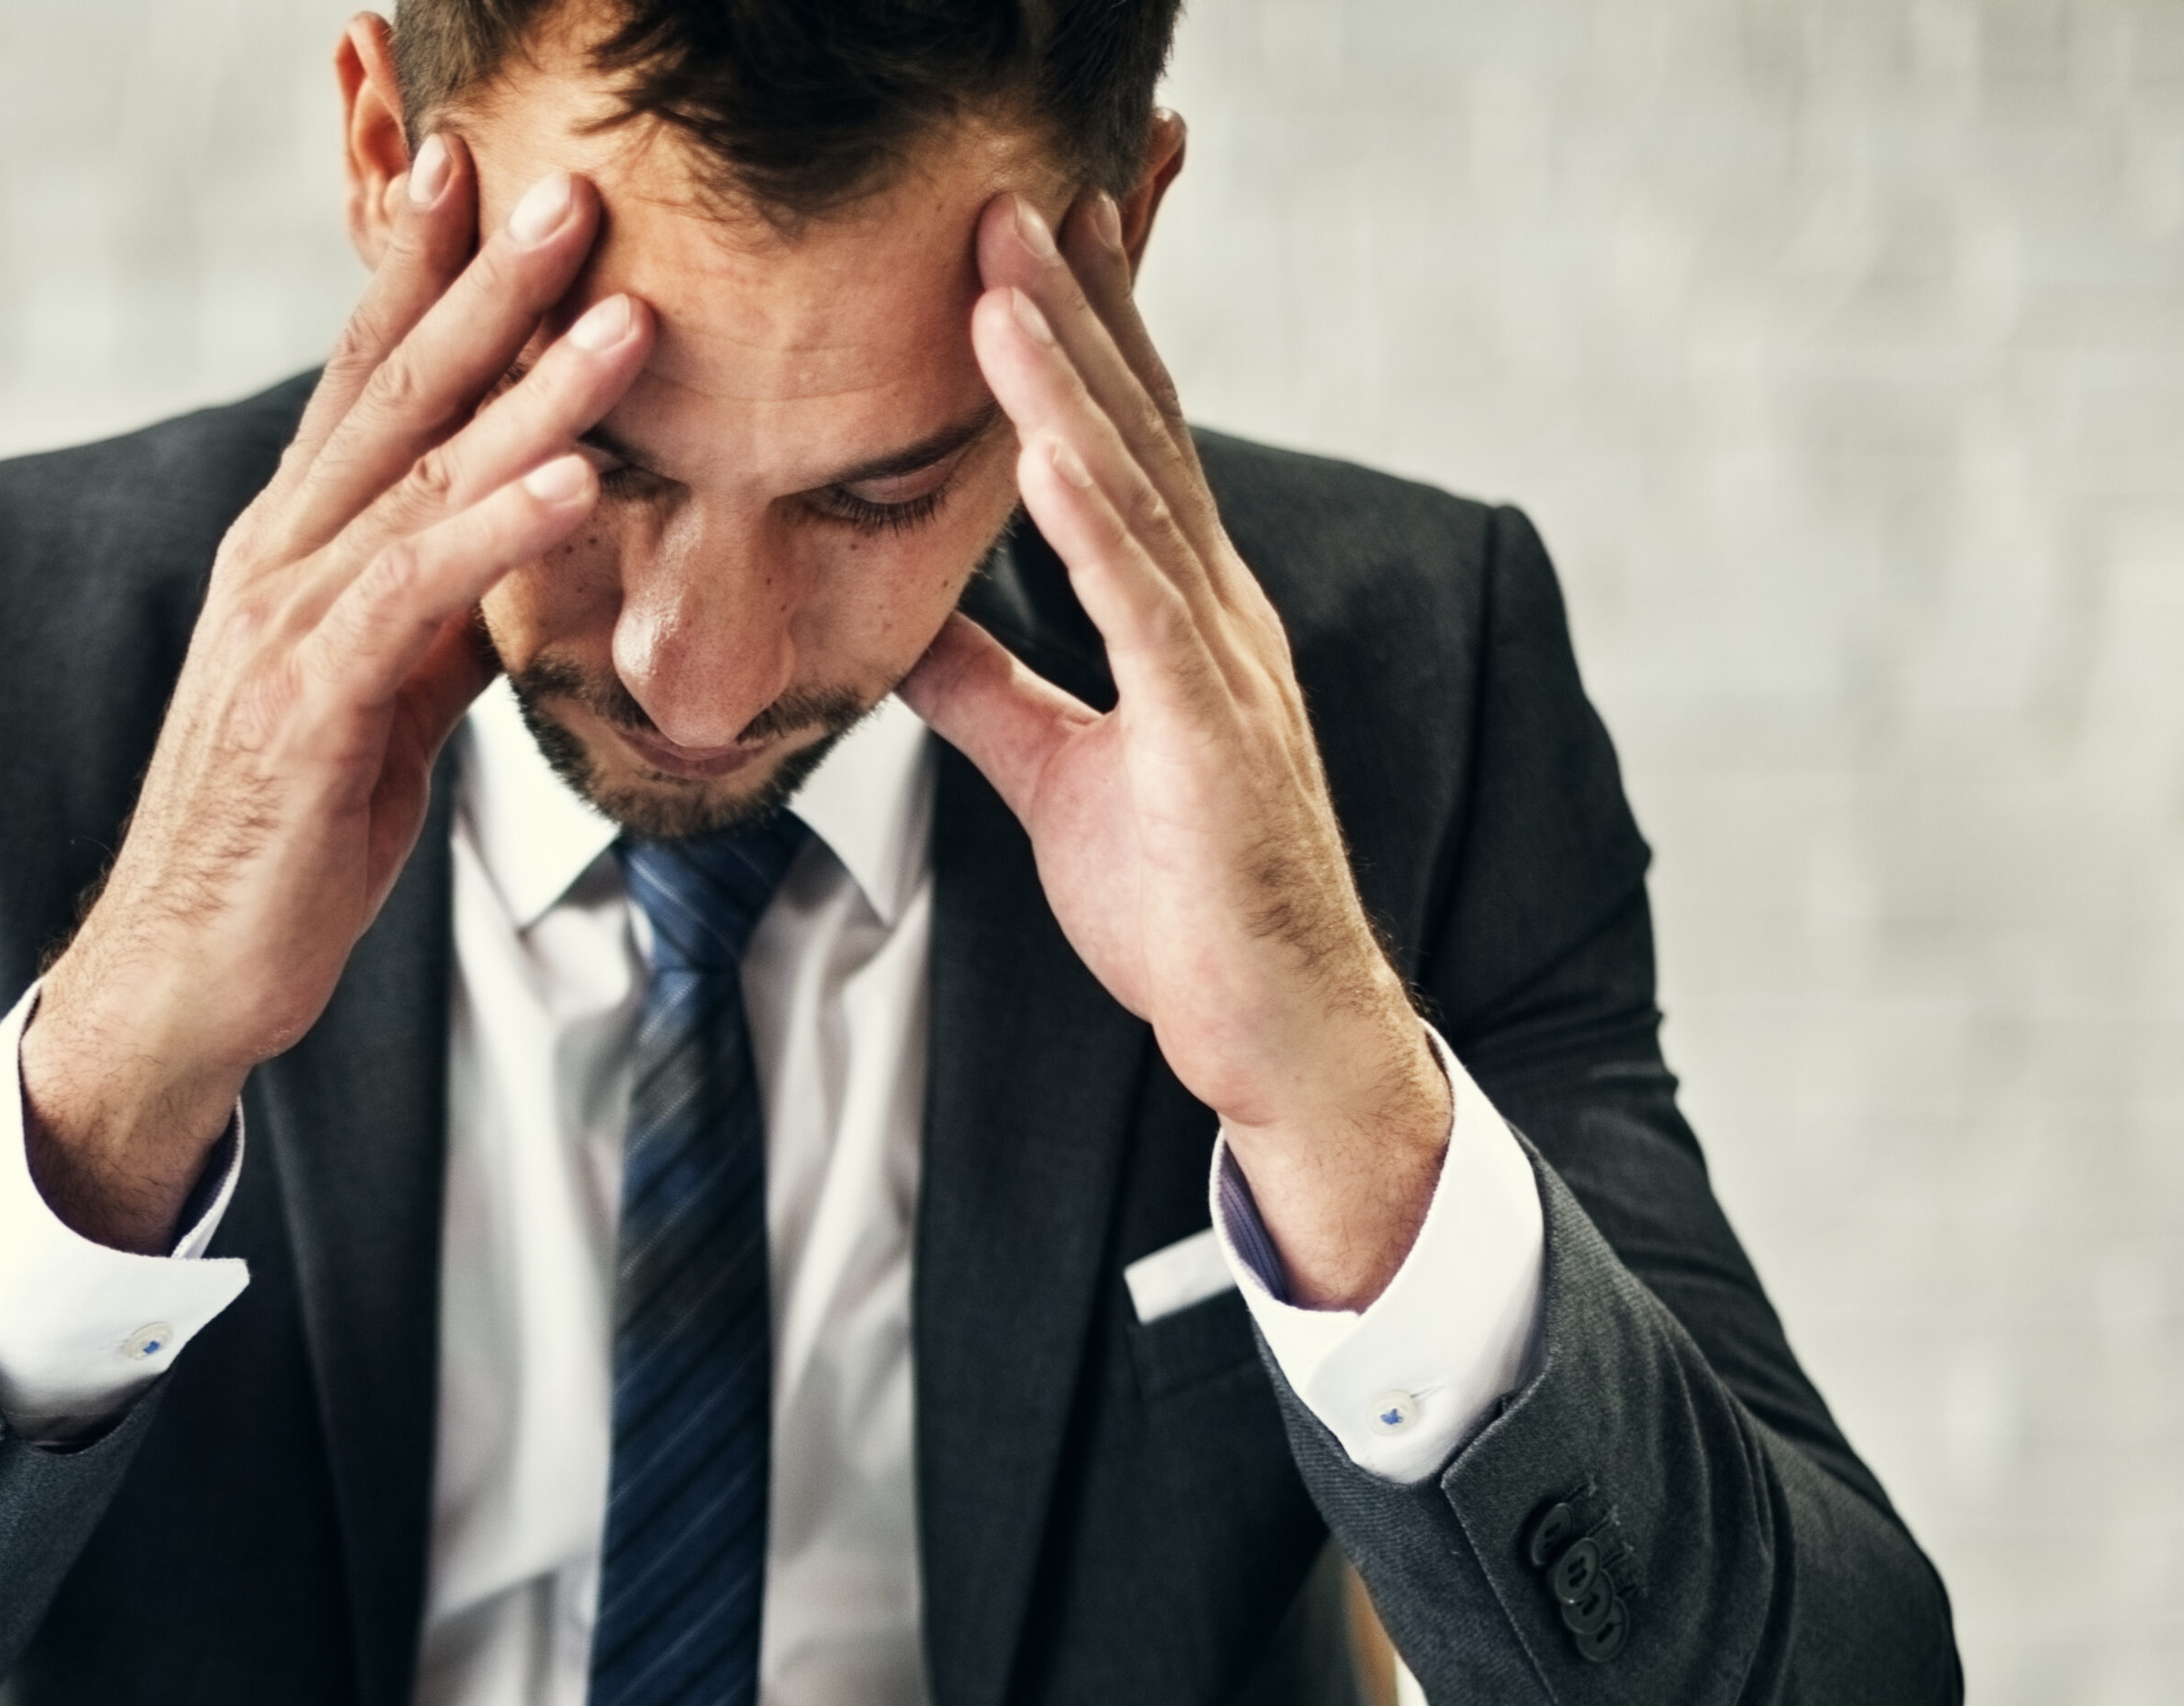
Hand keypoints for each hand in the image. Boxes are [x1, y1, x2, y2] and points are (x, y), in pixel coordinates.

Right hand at [24, 144, 649, 1250]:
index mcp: (289, 549)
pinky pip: (415, 596)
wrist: (185, 973)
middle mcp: (275, 561)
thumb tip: (534, 536)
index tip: (484, 172)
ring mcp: (284, 627)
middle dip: (486, 283)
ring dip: (530, 393)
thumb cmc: (285, 841)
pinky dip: (499, 530)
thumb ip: (443, 609)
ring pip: (420, 480)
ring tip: (624, 319)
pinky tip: (577, 482)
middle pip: (392, 394)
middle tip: (572, 187)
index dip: (423, 274)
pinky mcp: (309, 704)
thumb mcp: (383, 701)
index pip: (365, 383)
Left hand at [902, 192, 1446, 1308]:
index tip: (1022, 239)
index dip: (1075, 340)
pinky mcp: (1213, 738)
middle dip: (1072, 311)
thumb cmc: (1185, 912)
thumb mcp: (1056, 776)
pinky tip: (1047, 447)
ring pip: (1136, 494)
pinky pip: (1146, 608)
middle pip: (1137, 432)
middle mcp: (1214, 616)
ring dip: (1067, 384)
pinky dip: (1094, 520)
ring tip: (1001, 283)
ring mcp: (1222, 669)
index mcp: (1182, 618)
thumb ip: (992, 692)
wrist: (1275, 1034)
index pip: (1123, 449)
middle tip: (1012, 194)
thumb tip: (908, 626)